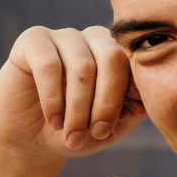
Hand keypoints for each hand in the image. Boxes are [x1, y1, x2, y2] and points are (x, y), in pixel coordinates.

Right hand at [0, 26, 144, 176]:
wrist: (32, 141)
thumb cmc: (77, 131)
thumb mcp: (112, 127)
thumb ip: (133, 110)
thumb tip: (144, 96)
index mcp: (118, 52)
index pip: (134, 63)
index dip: (130, 95)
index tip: (124, 122)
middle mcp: (92, 38)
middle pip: (112, 58)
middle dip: (106, 102)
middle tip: (96, 133)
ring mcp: (63, 36)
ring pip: (82, 66)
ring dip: (78, 108)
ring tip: (72, 135)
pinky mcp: (32, 40)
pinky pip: (49, 65)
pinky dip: (54, 98)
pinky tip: (53, 120)